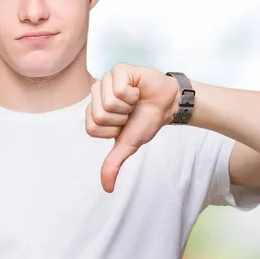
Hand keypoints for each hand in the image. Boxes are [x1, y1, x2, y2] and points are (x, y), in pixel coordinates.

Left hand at [85, 63, 179, 192]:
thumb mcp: (128, 144)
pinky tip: (138, 90)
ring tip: (134, 101)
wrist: (167, 104)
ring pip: (109, 102)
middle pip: (99, 115)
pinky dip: (133, 94)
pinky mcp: (119, 69)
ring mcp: (106, 80)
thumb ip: (114, 163)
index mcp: (93, 111)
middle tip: (130, 111)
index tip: (124, 123)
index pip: (92, 127)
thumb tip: (107, 188)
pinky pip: (120, 88)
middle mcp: (96, 94)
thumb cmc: (145, 121)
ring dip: (128, 106)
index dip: (112, 130)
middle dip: (121, 118)